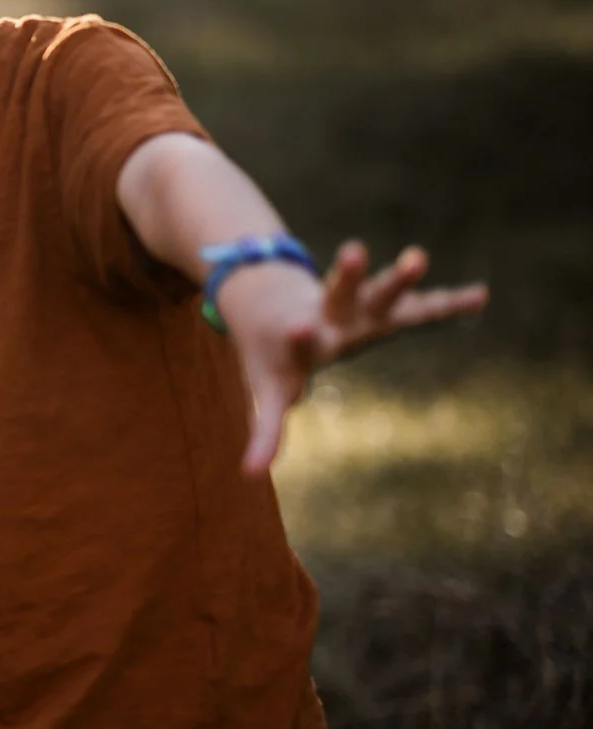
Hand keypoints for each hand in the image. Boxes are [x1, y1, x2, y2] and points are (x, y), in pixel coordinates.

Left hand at [218, 239, 487, 475]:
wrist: (273, 304)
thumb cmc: (274, 356)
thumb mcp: (269, 392)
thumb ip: (265, 431)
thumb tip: (247, 477)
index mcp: (301, 338)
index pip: (297, 338)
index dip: (298, 336)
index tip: (296, 327)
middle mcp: (331, 316)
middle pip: (340, 294)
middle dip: (348, 275)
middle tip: (353, 250)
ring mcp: (361, 308)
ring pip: (379, 290)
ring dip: (398, 277)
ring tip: (416, 256)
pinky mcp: (385, 306)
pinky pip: (422, 307)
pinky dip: (448, 303)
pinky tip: (480, 296)